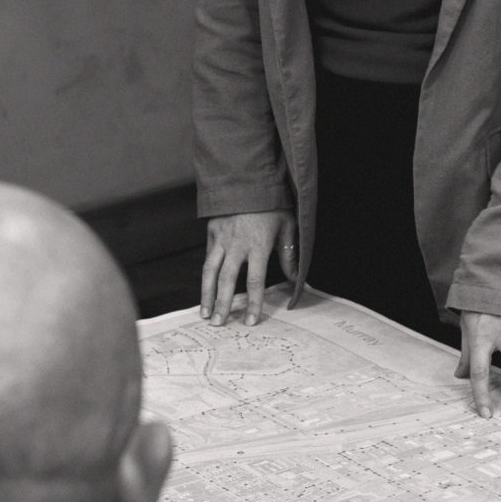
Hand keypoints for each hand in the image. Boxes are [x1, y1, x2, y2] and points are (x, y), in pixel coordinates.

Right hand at [201, 209, 296, 325]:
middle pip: (227, 281)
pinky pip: (208, 256)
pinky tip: (205, 288)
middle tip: (219, 323)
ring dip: (206, 294)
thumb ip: (289, 254)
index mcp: (258, 245)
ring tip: (205, 313)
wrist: (248, 178)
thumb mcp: (287, 226)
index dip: (253, 303)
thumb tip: (296, 280)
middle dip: (223, 304)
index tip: (251, 321)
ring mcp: (221, 238)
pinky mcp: (212, 231)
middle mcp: (237, 245)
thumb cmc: (272, 203)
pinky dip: (206, 274)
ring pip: (210, 271)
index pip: (256, 281)